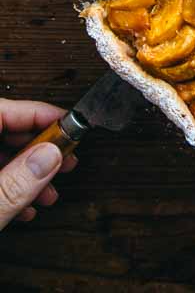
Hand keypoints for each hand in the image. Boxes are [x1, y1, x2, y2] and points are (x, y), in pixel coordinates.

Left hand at [0, 100, 77, 227]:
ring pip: (0, 154)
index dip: (39, 114)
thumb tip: (50, 156)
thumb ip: (15, 184)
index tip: (68, 122)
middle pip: (5, 131)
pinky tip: (25, 205)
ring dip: (29, 172)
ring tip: (50, 188)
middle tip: (66, 156)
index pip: (4, 109)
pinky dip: (11, 186)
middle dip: (39, 147)